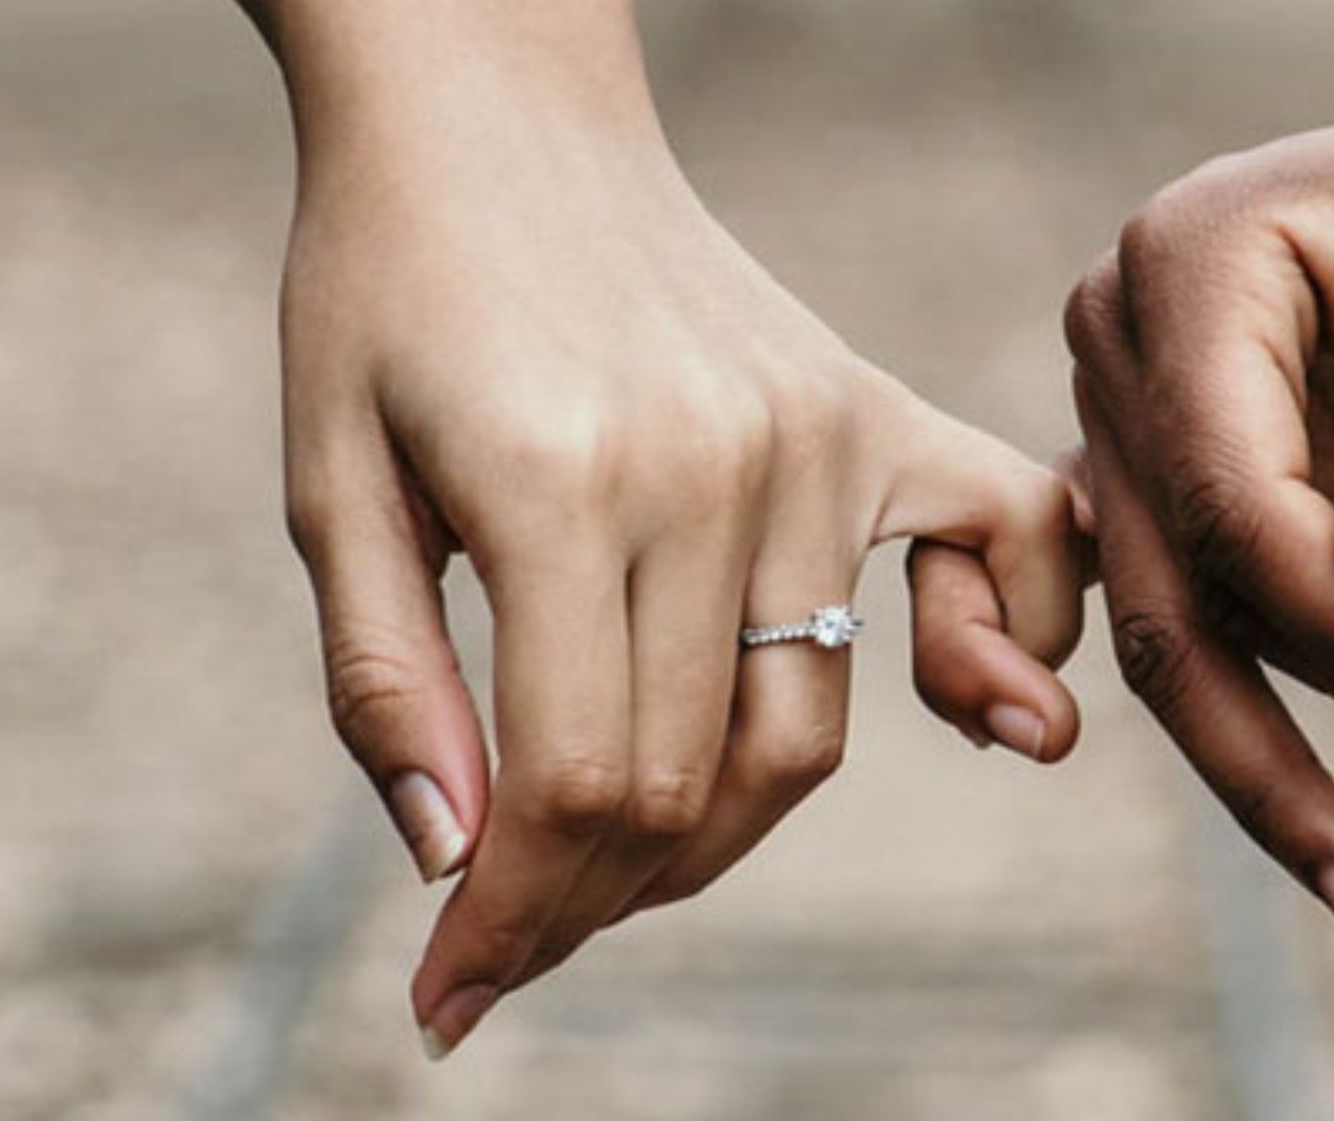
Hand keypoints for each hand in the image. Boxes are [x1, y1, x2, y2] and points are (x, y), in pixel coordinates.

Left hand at [252, 0, 1087, 1055]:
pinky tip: (977, 718)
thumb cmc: (387, 289)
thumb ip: (386, 678)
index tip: (450, 997)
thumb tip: (452, 862)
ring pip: (804, 728)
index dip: (513, 921)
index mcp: (557, 481)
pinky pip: (1004, 551)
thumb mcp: (329, 478)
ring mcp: (814, 436)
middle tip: (511, 934)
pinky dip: (1003, 652)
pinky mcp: (873, 409)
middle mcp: (714, 465)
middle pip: (691, 783)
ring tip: (618, 858)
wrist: (492, 112)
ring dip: (715, 835)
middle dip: (591, 901)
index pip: (577, 783)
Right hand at [1065, 99, 1333, 936]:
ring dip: (1279, 770)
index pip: (1234, 493)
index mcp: (1191, 262)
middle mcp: (1124, 343)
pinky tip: (1263, 826)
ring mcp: (1130, 419)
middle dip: (1291, 752)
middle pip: (1179, 592)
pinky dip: (1215, 713)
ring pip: (1175, 635)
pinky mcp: (1172, 482)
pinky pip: (1164, 615)